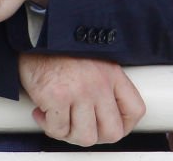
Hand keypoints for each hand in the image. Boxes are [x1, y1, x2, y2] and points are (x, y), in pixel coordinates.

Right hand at [19, 53, 145, 146]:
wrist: (36, 36)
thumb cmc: (61, 50)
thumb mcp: (95, 63)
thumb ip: (105, 86)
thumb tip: (106, 117)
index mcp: (113, 74)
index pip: (135, 110)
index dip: (125, 126)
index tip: (110, 127)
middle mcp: (100, 84)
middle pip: (112, 132)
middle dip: (95, 136)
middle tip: (81, 128)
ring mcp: (80, 92)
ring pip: (85, 137)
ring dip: (70, 134)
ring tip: (62, 119)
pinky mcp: (57, 97)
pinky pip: (58, 131)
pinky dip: (49, 126)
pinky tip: (44, 112)